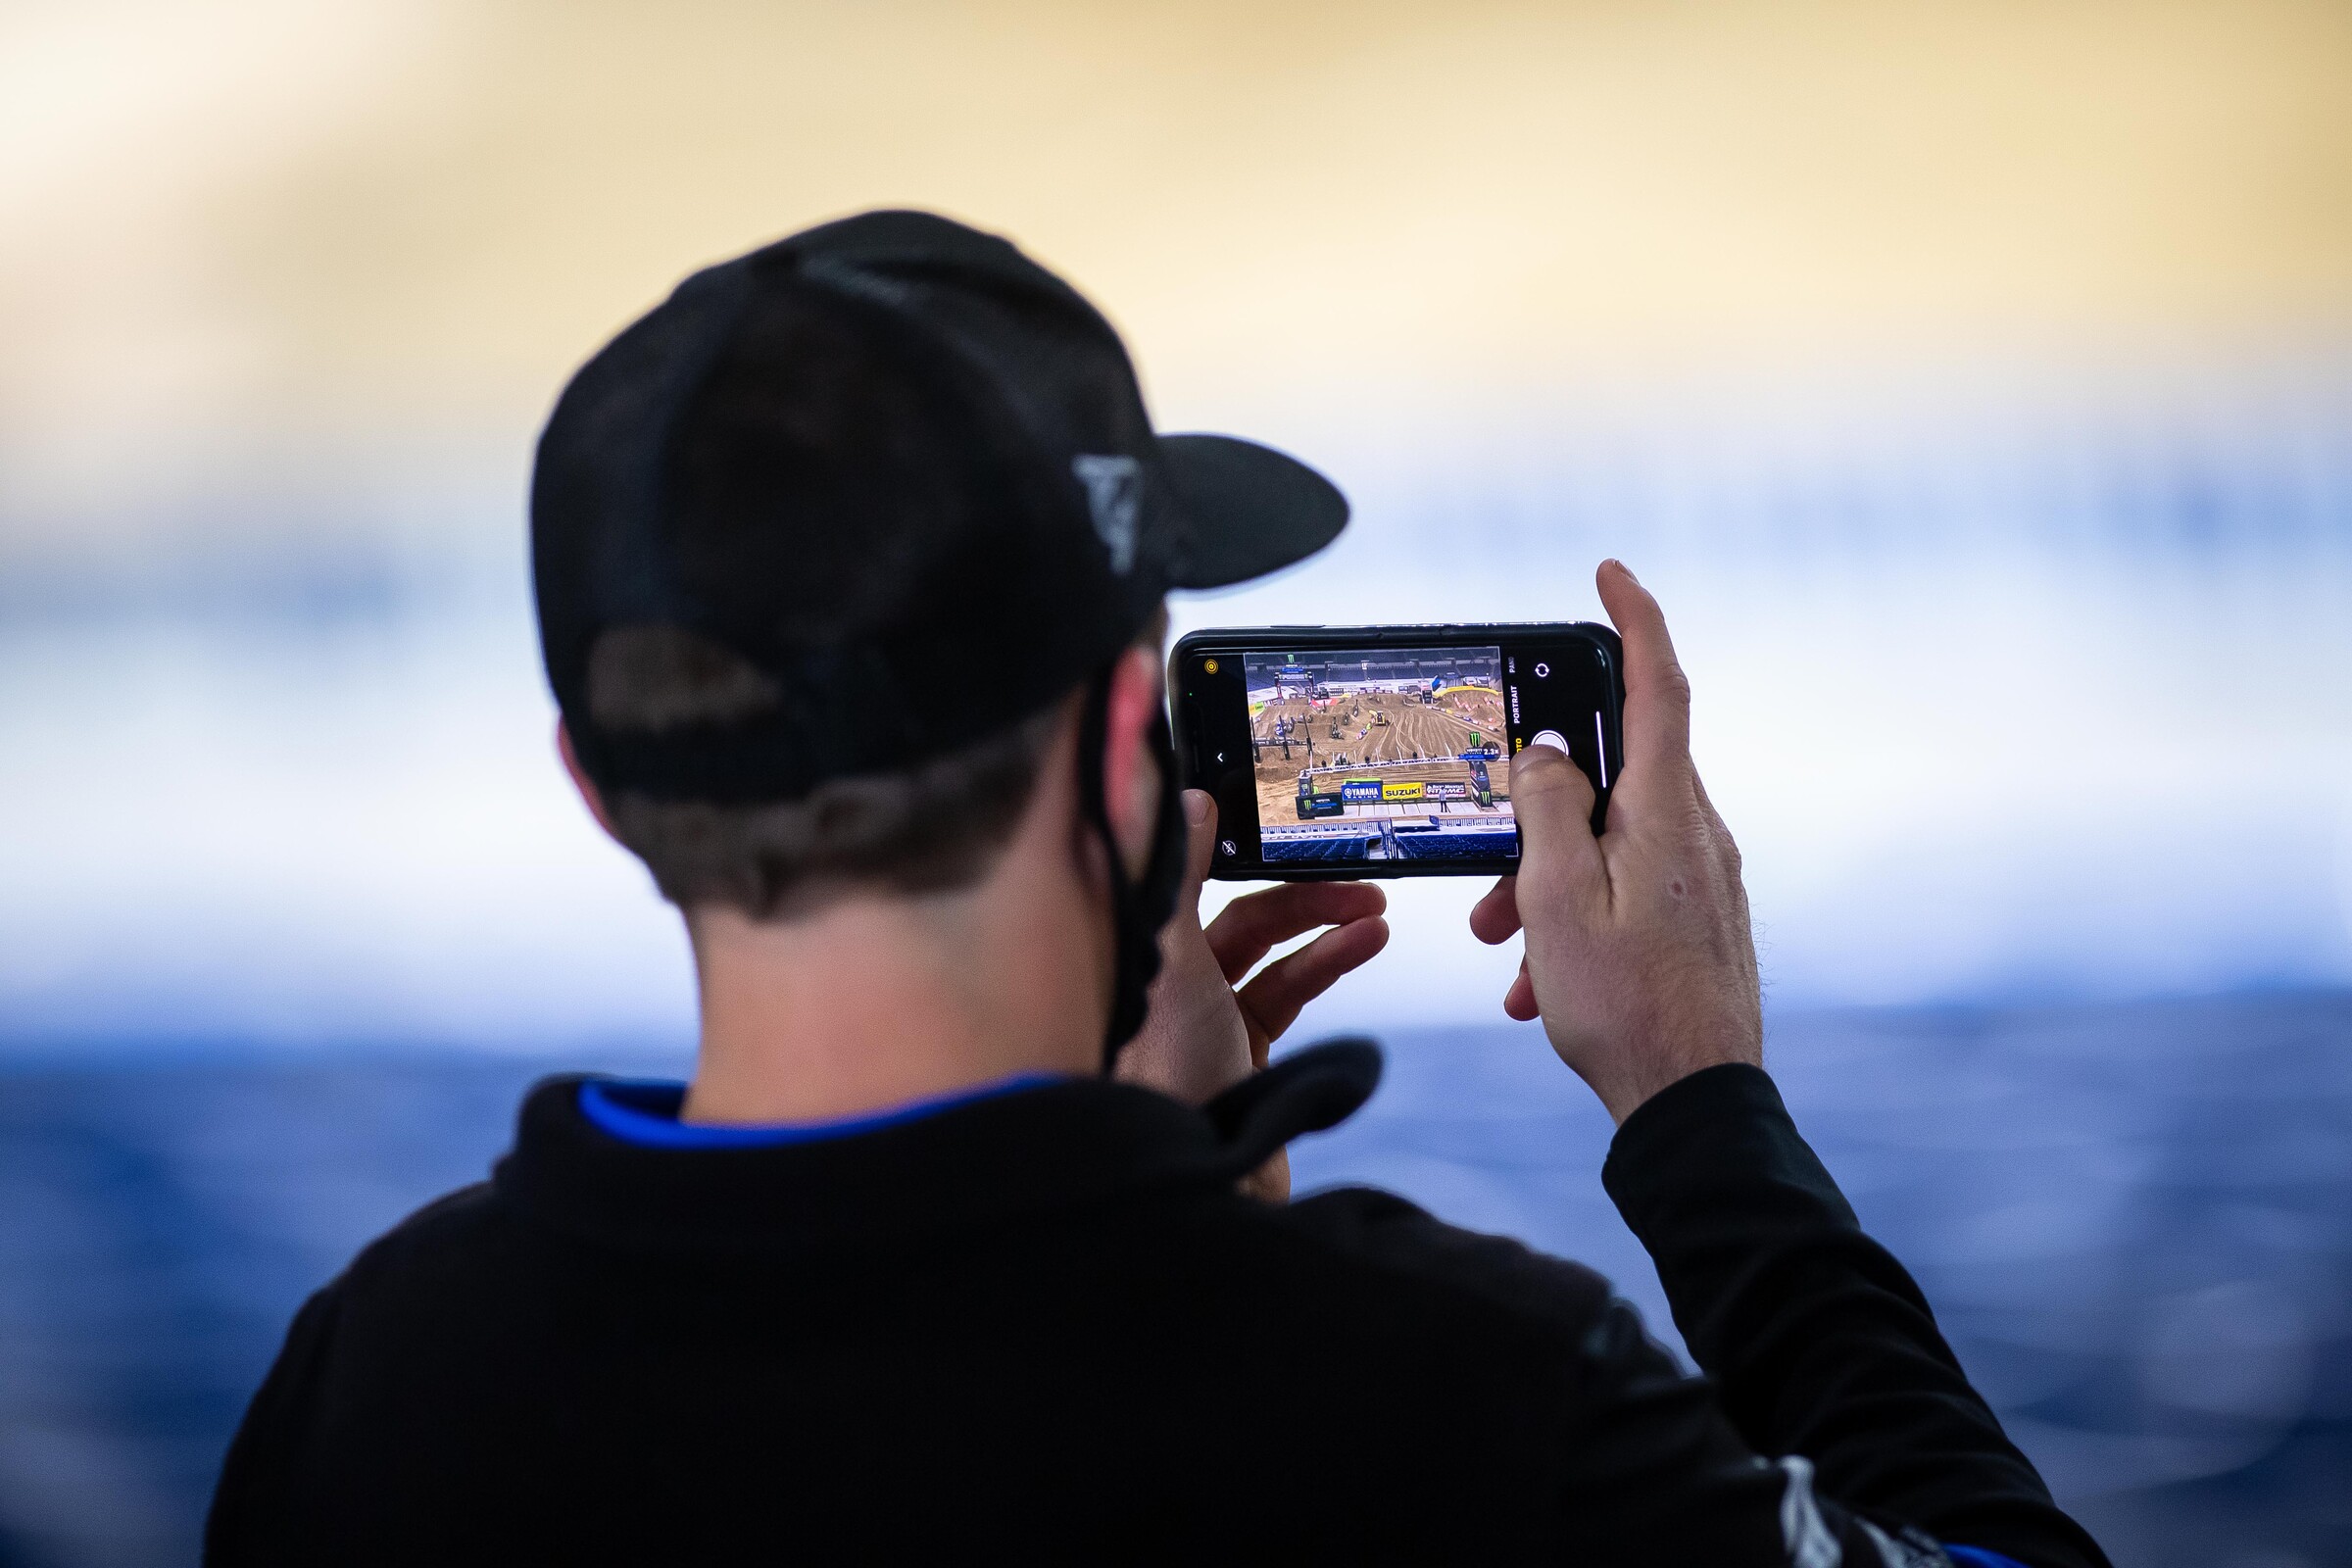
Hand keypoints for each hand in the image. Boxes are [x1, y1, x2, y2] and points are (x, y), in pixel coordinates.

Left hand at [1119, 790, 1388, 1198]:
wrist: (1197, 1185)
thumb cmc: (1168, 1070)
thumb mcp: (1172, 955)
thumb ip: (1181, 875)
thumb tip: (1191, 801)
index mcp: (1141, 954)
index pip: (1192, 883)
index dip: (1237, 853)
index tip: (1284, 827)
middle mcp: (1167, 985)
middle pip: (1242, 921)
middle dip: (1303, 898)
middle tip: (1359, 880)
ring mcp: (1205, 1026)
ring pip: (1272, 960)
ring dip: (1326, 932)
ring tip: (1378, 916)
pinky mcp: (1244, 1062)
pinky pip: (1289, 998)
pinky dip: (1326, 969)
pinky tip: (1365, 949)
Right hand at [1469, 561, 1761, 1123]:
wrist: (1694, 1107)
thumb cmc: (1626, 1009)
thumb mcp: (1556, 900)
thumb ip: (1547, 810)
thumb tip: (1547, 754)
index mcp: (1667, 813)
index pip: (1657, 686)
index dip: (1633, 619)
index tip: (1609, 574)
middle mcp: (1696, 835)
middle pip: (1607, 780)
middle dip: (1534, 816)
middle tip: (1486, 878)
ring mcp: (1701, 880)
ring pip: (1604, 844)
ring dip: (1541, 884)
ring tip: (1502, 948)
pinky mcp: (1697, 921)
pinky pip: (1622, 891)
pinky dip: (1572, 920)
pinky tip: (1539, 981)